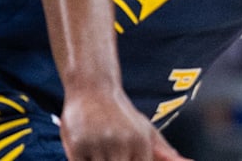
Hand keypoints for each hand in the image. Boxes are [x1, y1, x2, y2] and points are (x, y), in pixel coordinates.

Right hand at [60, 88, 189, 160]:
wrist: (94, 88)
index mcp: (141, 143)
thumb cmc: (122, 115)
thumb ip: (165, 152)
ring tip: (103, 152)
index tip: (126, 156)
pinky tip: (87, 155)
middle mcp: (121, 144)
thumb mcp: (146, 131)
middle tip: (115, 154)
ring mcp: (98, 144)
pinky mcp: (77, 145)